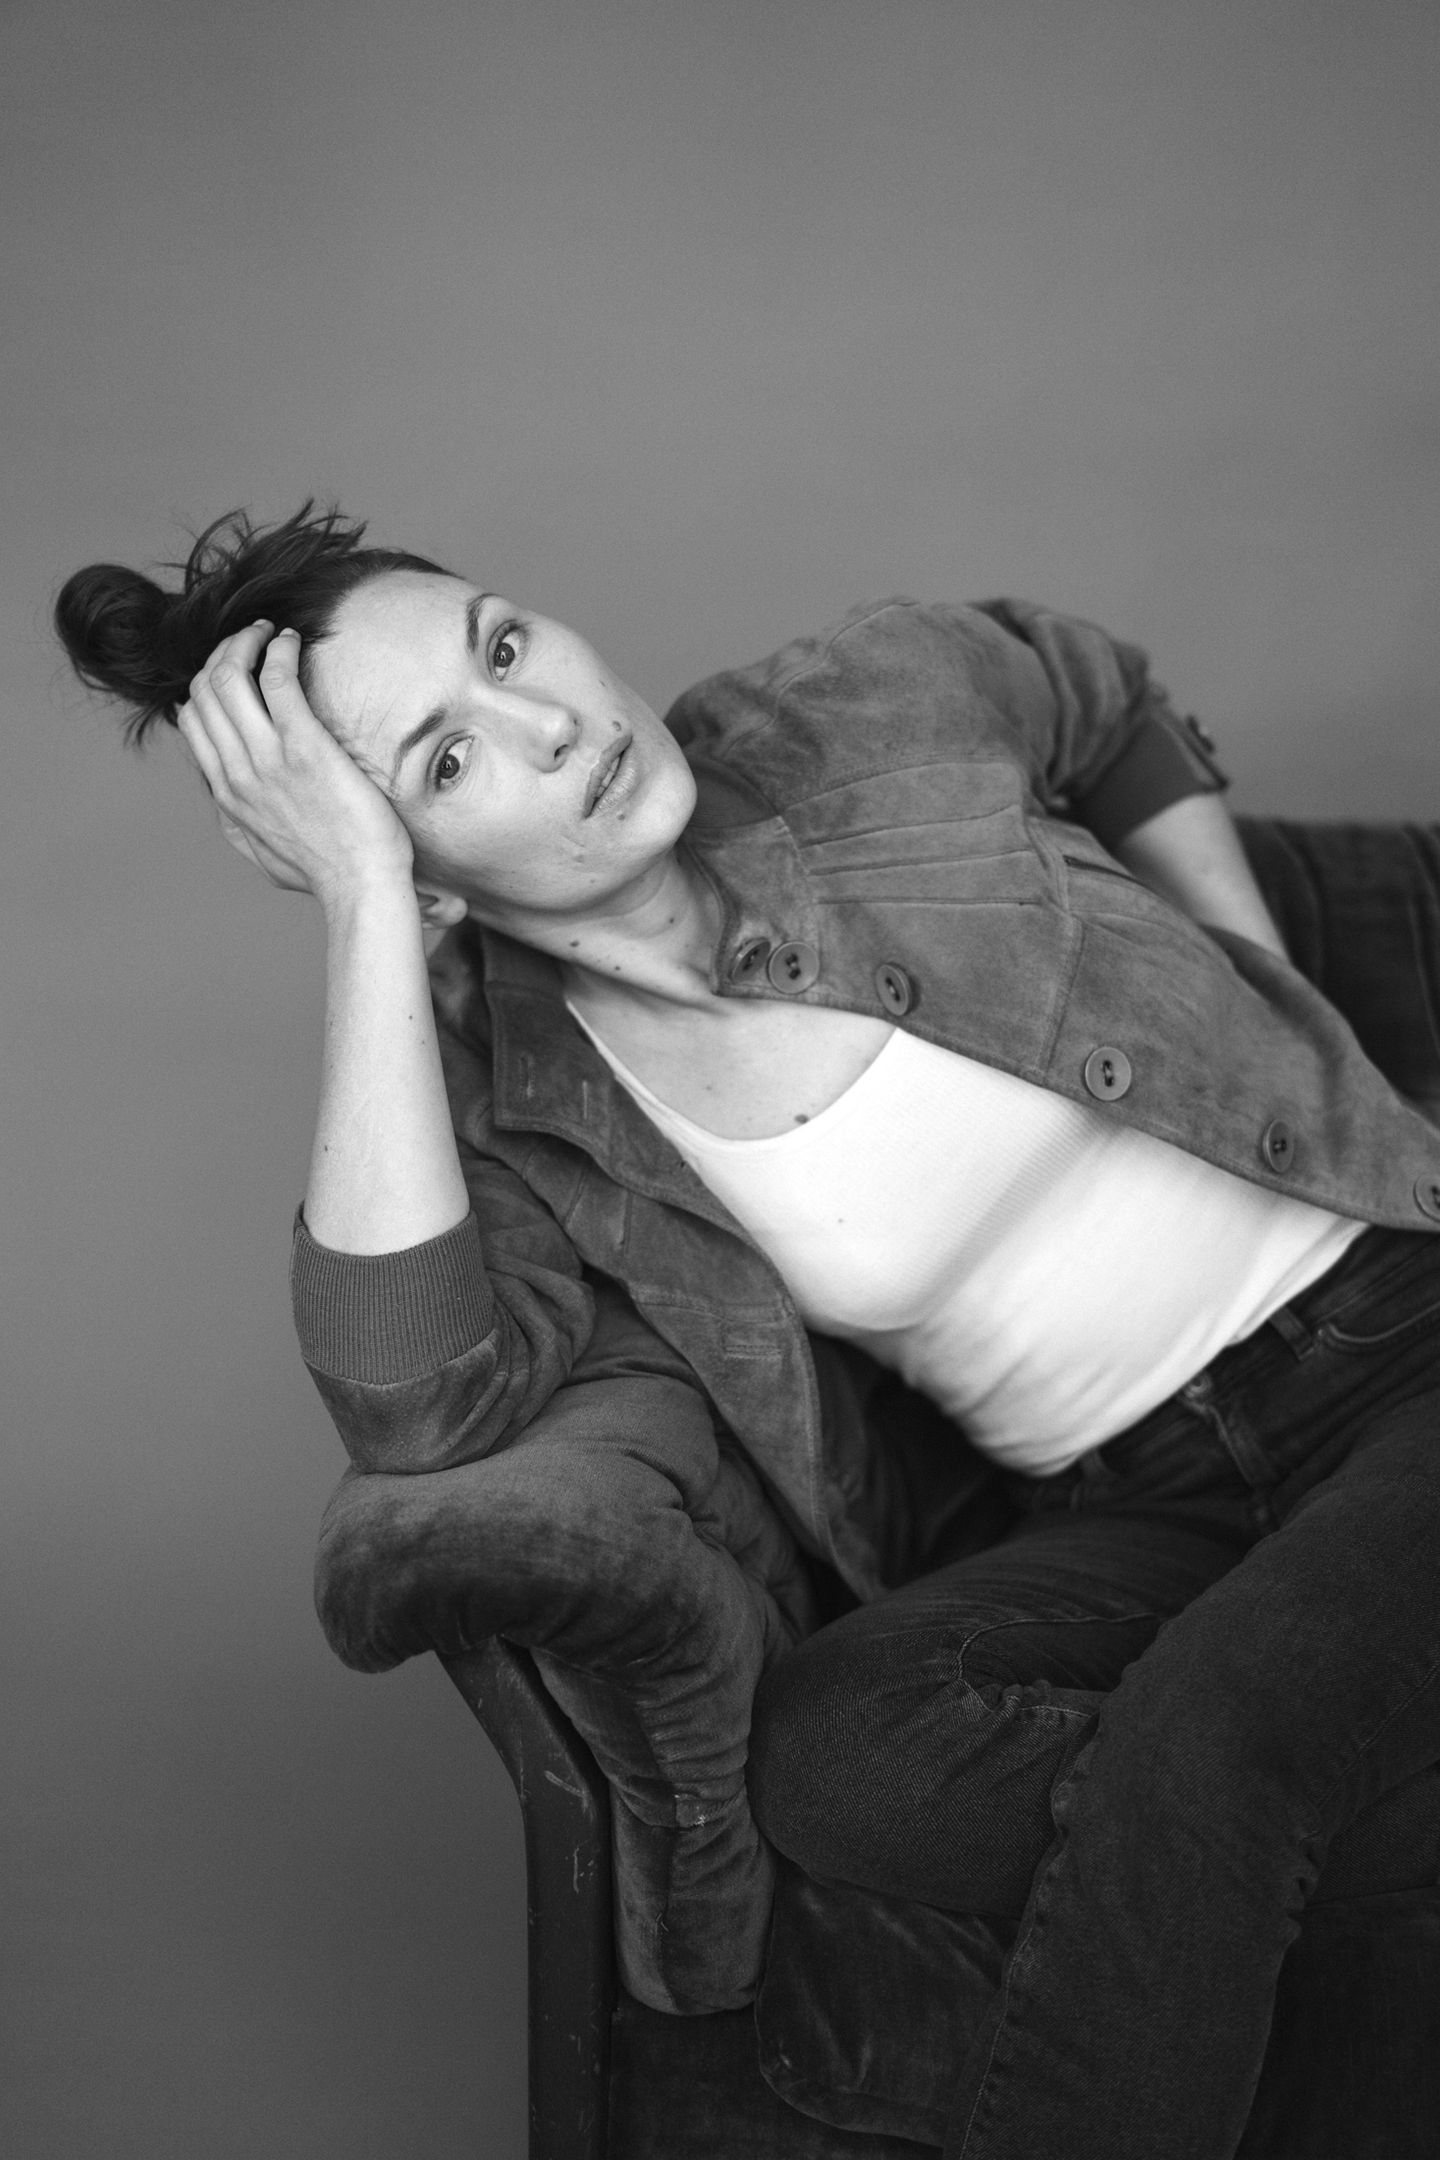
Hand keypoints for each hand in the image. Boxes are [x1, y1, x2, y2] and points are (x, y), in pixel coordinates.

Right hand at [177, 621, 414, 909]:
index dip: (206, 682)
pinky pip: (276, 678)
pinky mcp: (304, 746)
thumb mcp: (263, 855)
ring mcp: (267, 759)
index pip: (193, 718)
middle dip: (224, 651)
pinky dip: (279, 649)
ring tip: (269, 631)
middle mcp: (237, 772)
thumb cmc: (326, 873)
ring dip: (245, 641)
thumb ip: (240, 826)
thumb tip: (227, 806)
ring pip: (229, 676)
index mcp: (227, 793)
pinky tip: (293, 640)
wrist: (360, 886)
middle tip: (253, 638)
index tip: (235, 668)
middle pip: (204, 690)